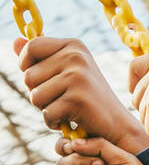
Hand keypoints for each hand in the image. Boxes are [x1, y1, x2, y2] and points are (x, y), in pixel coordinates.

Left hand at [15, 36, 148, 152]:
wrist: (116, 123)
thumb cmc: (86, 98)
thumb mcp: (64, 72)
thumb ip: (40, 57)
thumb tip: (15, 41)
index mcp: (74, 46)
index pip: (31, 47)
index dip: (26, 65)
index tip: (41, 78)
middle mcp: (76, 56)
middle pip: (28, 76)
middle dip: (38, 93)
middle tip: (61, 98)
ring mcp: (77, 77)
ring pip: (34, 96)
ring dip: (46, 109)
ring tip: (66, 108)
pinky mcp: (77, 99)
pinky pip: (47, 113)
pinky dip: (54, 122)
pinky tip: (71, 119)